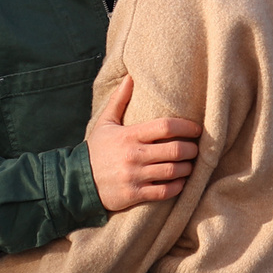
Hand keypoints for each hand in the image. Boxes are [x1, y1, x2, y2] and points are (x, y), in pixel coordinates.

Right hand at [86, 74, 201, 212]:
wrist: (76, 181)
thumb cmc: (96, 150)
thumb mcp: (105, 123)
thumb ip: (119, 100)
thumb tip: (130, 77)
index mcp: (129, 135)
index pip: (165, 126)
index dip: (186, 127)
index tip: (196, 129)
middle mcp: (134, 155)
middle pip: (175, 150)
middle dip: (191, 149)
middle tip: (196, 148)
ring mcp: (135, 176)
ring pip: (173, 171)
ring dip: (187, 168)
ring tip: (190, 164)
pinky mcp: (134, 195)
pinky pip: (164, 192)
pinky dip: (177, 186)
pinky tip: (180, 181)